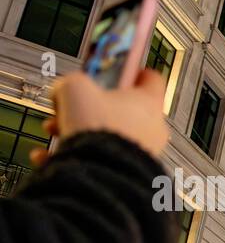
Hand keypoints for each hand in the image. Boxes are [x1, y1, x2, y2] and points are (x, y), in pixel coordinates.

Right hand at [31, 69, 167, 164]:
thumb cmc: (97, 129)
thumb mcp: (75, 89)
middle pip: (120, 109)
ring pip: (107, 135)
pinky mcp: (129, 172)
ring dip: (77, 130)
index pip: (150, 78)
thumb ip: (72, 82)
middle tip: (69, 106)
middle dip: (89, 106)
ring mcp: (143, 153)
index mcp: (149, 102)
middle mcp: (152, 129)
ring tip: (55, 131)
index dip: (130, 70)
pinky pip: (101, 159)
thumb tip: (66, 90)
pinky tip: (52, 157)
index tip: (116, 69)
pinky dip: (76, 156)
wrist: (102, 173)